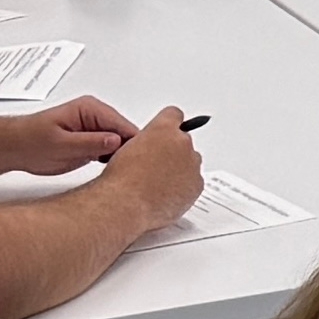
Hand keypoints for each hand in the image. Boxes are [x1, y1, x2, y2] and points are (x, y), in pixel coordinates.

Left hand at [2, 95, 140, 175]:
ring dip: (123, 160)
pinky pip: (114, 153)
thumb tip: (116, 140)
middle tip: (129, 174)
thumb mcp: (61, 144)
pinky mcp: (93, 144)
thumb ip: (90, 142)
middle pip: (128, 136)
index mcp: (91, 109)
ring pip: (124, 146)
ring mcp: (96, 131)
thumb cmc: (30, 140)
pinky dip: (115, 164)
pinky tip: (113, 175)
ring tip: (122, 176)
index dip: (135, 146)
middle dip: (131, 154)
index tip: (138, 163)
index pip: (125, 126)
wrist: (14, 148)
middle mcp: (97, 117)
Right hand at [97, 105, 203, 225]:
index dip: (168, 123)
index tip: (168, 130)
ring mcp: (192, 164)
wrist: (127, 204)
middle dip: (172, 151)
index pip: (173, 114)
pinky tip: (165, 194)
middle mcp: (182, 143)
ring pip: (189, 163)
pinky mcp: (197, 184)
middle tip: (154, 166)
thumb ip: (145, 141)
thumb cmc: (121, 179)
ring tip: (157, 183)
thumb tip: (150, 146)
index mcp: (163, 129)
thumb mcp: (125, 148)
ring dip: (179, 169)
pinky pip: (193, 182)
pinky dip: (183, 187)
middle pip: (183, 141)